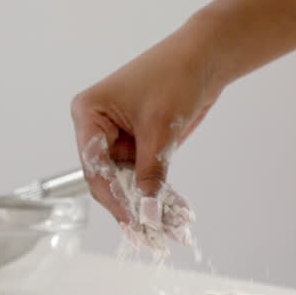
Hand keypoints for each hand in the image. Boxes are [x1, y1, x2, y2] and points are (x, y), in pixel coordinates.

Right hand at [71, 0, 295, 225]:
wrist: (206, 56)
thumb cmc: (176, 76)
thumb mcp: (161, 129)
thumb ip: (150, 173)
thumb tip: (148, 212)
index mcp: (89, 114)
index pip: (94, 165)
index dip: (113, 197)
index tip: (134, 221)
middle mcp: (98, 128)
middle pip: (109, 180)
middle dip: (132, 208)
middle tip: (150, 237)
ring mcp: (119, 138)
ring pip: (129, 183)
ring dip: (150, 206)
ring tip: (171, 232)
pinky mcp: (141, 145)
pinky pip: (145, 177)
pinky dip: (160, 194)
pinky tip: (176, 216)